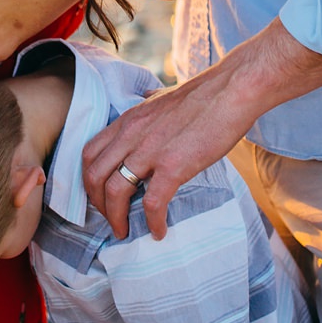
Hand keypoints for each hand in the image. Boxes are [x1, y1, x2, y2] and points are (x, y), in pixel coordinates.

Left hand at [82, 72, 260, 240]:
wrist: (232, 90)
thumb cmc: (204, 94)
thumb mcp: (163, 96)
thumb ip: (148, 103)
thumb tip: (146, 98)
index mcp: (128, 121)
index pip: (90, 154)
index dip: (89, 181)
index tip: (100, 197)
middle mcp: (132, 135)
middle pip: (95, 176)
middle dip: (98, 205)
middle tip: (111, 219)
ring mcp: (151, 151)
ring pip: (115, 192)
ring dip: (116, 218)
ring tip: (126, 231)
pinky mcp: (174, 165)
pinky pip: (153, 203)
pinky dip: (152, 222)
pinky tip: (159, 231)